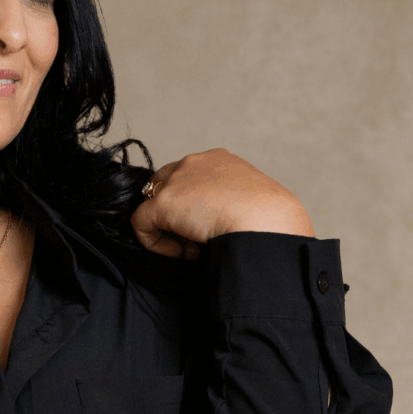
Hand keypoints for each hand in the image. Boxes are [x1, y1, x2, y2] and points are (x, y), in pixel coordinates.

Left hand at [130, 148, 313, 257]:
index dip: (193, 204)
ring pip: (154, 204)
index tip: (210, 224)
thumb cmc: (270, 218)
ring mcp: (176, 181)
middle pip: (167, 186)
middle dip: (177, 213)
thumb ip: (234, 203)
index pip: (191, 177)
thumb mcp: (253, 202)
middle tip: (197, 238)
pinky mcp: (162, 203)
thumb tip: (228, 223)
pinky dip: (156, 243)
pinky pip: (142, 224)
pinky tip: (182, 254)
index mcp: (219, 160)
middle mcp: (194, 163)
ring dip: (169, 229)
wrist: (265, 220)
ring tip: (193, 248)